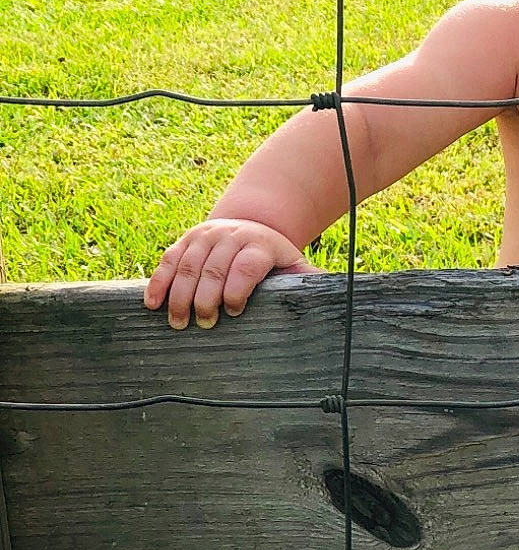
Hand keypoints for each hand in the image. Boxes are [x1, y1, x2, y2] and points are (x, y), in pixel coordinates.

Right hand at [144, 218, 312, 328]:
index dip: (237, 289)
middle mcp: (230, 236)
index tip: (233, 312)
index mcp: (259, 245)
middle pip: (213, 268)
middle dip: (206, 298)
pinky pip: (168, 260)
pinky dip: (159, 282)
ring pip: (188, 265)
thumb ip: (309, 281)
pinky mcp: (186, 240)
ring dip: (180, 295)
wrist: (253, 225)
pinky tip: (153, 303)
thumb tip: (333, 300)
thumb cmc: (275, 258)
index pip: (246, 266)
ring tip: (179, 323)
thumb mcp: (295, 265)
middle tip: (204, 324)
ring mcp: (205, 236)